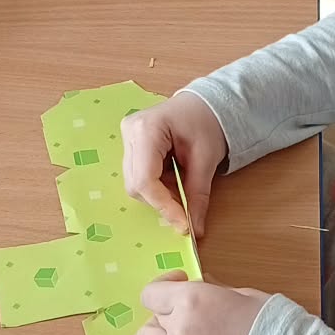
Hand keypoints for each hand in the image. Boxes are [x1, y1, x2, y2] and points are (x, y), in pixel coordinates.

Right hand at [121, 90, 227, 239]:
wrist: (204, 105)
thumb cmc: (207, 122)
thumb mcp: (207, 158)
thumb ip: (198, 194)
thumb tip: (195, 230)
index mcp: (146, 129)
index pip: (145, 179)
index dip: (163, 206)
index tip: (183, 225)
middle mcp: (130, 133)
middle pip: (136, 184)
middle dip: (162, 201)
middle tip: (187, 207)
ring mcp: (127, 140)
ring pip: (135, 184)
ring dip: (160, 194)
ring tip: (183, 184)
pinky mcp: (130, 147)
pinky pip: (139, 177)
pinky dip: (158, 186)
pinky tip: (174, 177)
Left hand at [130, 274, 268, 334]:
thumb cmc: (267, 321)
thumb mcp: (239, 293)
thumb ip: (211, 289)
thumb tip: (199, 283)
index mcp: (192, 297)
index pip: (153, 293)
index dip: (163, 288)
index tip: (177, 286)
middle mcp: (179, 324)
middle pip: (155, 316)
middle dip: (168, 313)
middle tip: (188, 316)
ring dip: (157, 334)